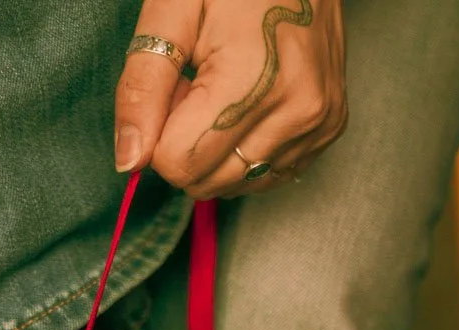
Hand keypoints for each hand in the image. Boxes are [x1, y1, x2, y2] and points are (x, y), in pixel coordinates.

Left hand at [115, 0, 346, 198]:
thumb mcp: (172, 15)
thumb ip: (142, 88)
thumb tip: (130, 161)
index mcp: (254, 79)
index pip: (178, 162)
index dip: (159, 131)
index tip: (174, 88)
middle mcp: (296, 110)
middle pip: (205, 181)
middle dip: (185, 144)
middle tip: (196, 88)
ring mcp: (318, 123)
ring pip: (234, 183)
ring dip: (214, 150)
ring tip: (225, 93)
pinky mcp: (328, 130)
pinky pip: (267, 175)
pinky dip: (244, 151)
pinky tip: (250, 106)